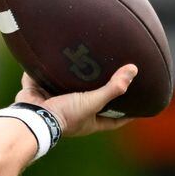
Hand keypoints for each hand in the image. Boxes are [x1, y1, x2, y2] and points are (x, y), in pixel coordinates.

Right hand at [15, 64, 136, 136]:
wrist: (33, 117)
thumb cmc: (66, 115)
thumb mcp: (93, 102)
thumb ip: (113, 88)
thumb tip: (133, 70)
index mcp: (89, 120)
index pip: (115, 119)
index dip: (128, 113)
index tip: (141, 105)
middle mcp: (74, 113)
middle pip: (92, 102)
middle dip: (101, 92)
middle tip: (114, 77)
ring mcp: (55, 103)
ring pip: (68, 89)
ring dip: (74, 79)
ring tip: (87, 62)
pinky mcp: (39, 93)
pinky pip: (42, 79)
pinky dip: (45, 70)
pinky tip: (52, 55)